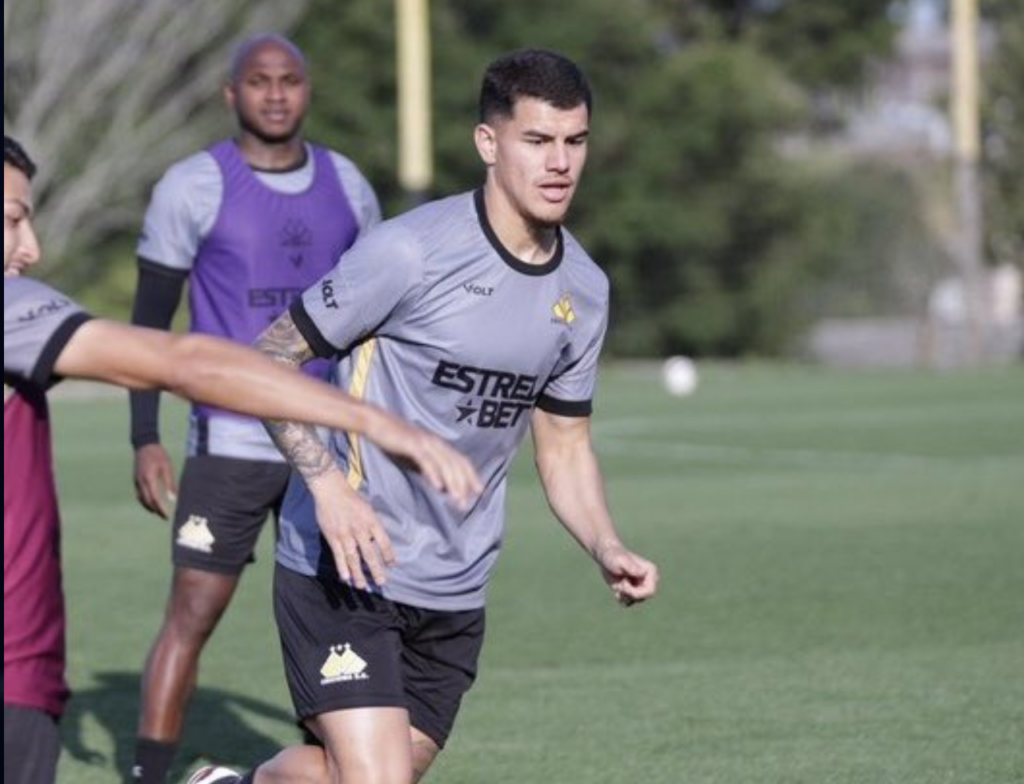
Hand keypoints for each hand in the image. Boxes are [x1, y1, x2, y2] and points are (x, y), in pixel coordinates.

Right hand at [133, 443, 176, 518]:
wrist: (144, 444)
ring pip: (140, 499)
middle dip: (155, 510)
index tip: (166, 516)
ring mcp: (136, 481)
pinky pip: (139, 493)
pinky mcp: (136, 479)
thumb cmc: (159, 455)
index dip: (159, 509)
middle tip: (163, 516)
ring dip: (148, 507)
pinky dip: (144, 500)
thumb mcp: (167, 468)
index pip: (153, 499)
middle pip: (146, 501)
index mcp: (148, 479)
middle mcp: (140, 482)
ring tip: (157, 512)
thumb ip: (170, 483)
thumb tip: (173, 499)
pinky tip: (151, 502)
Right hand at [309, 471, 395, 589]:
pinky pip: (338, 555)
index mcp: (371, 521)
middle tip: (381, 582)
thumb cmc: (351, 497)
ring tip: (363, 587)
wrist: (331, 489)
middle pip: (370, 554)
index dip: (389, 555)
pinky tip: (346, 578)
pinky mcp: (333, 536)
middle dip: (376, 570)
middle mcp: (360, 529)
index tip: (393, 565)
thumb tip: (377, 539)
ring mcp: (346, 534)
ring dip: (359, 574)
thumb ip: (372, 524)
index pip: (384, 541)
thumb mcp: (368, 508)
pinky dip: (342, 567)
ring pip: (354, 558)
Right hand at [368, 416, 482, 509]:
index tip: (479, 492)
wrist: (375, 422)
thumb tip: (441, 486)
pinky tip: (438, 487)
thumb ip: (428, 469)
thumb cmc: (393, 440)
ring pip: (445, 464)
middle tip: (466, 505)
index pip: (461, 461)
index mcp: (438, 445)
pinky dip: (434, 473)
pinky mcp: (412, 443)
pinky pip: (426, 460)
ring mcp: (425, 442)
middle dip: (464, 485)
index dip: (472, 476)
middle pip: (456, 464)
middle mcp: (435, 442)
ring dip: (453, 483)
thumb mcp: (414, 458)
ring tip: (457, 500)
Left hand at [595, 540, 658, 606]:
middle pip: (643, 598)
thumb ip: (631, 567)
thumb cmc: (613, 556)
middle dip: (629, 594)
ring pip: (636, 601)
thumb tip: (642, 572)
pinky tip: (617, 587)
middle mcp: (648, 580)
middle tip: (620, 584)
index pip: (650, 591)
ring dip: (624, 595)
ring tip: (618, 584)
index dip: (636, 592)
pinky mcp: (633, 590)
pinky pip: (630, 602)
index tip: (624, 583)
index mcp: (650, 571)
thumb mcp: (620, 561)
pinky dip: (621, 597)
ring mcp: (641, 586)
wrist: (605, 556)